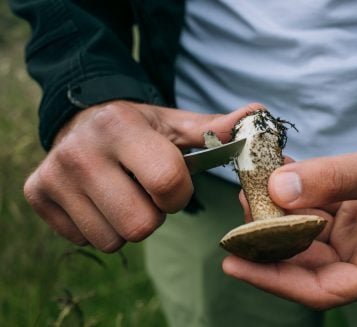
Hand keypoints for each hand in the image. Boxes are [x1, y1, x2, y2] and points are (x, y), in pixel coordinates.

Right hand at [24, 100, 256, 251]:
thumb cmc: (139, 127)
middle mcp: (80, 152)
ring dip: (128, 223)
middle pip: (141, 224)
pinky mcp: (38, 195)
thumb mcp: (176, 125)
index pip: (167, 184)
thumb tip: (259, 116)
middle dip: (154, 214)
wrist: (82, 120)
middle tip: (146, 191)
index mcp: (121, 128)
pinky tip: (101, 199)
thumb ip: (216, 129)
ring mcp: (55, 176)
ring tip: (123, 193)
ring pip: (114, 239)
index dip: (178, 193)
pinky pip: (86, 240)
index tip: (172, 183)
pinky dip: (102, 226)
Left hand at [223, 119, 356, 308]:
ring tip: (251, 189)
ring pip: (305, 235)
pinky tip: (275, 174)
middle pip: (307, 263)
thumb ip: (333, 179)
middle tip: (238, 216)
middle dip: (269, 240)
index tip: (236, 263)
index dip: (275, 280)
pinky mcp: (350, 214)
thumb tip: (277, 190)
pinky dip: (293, 195)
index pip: (323, 289)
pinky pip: (313, 210)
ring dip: (277, 214)